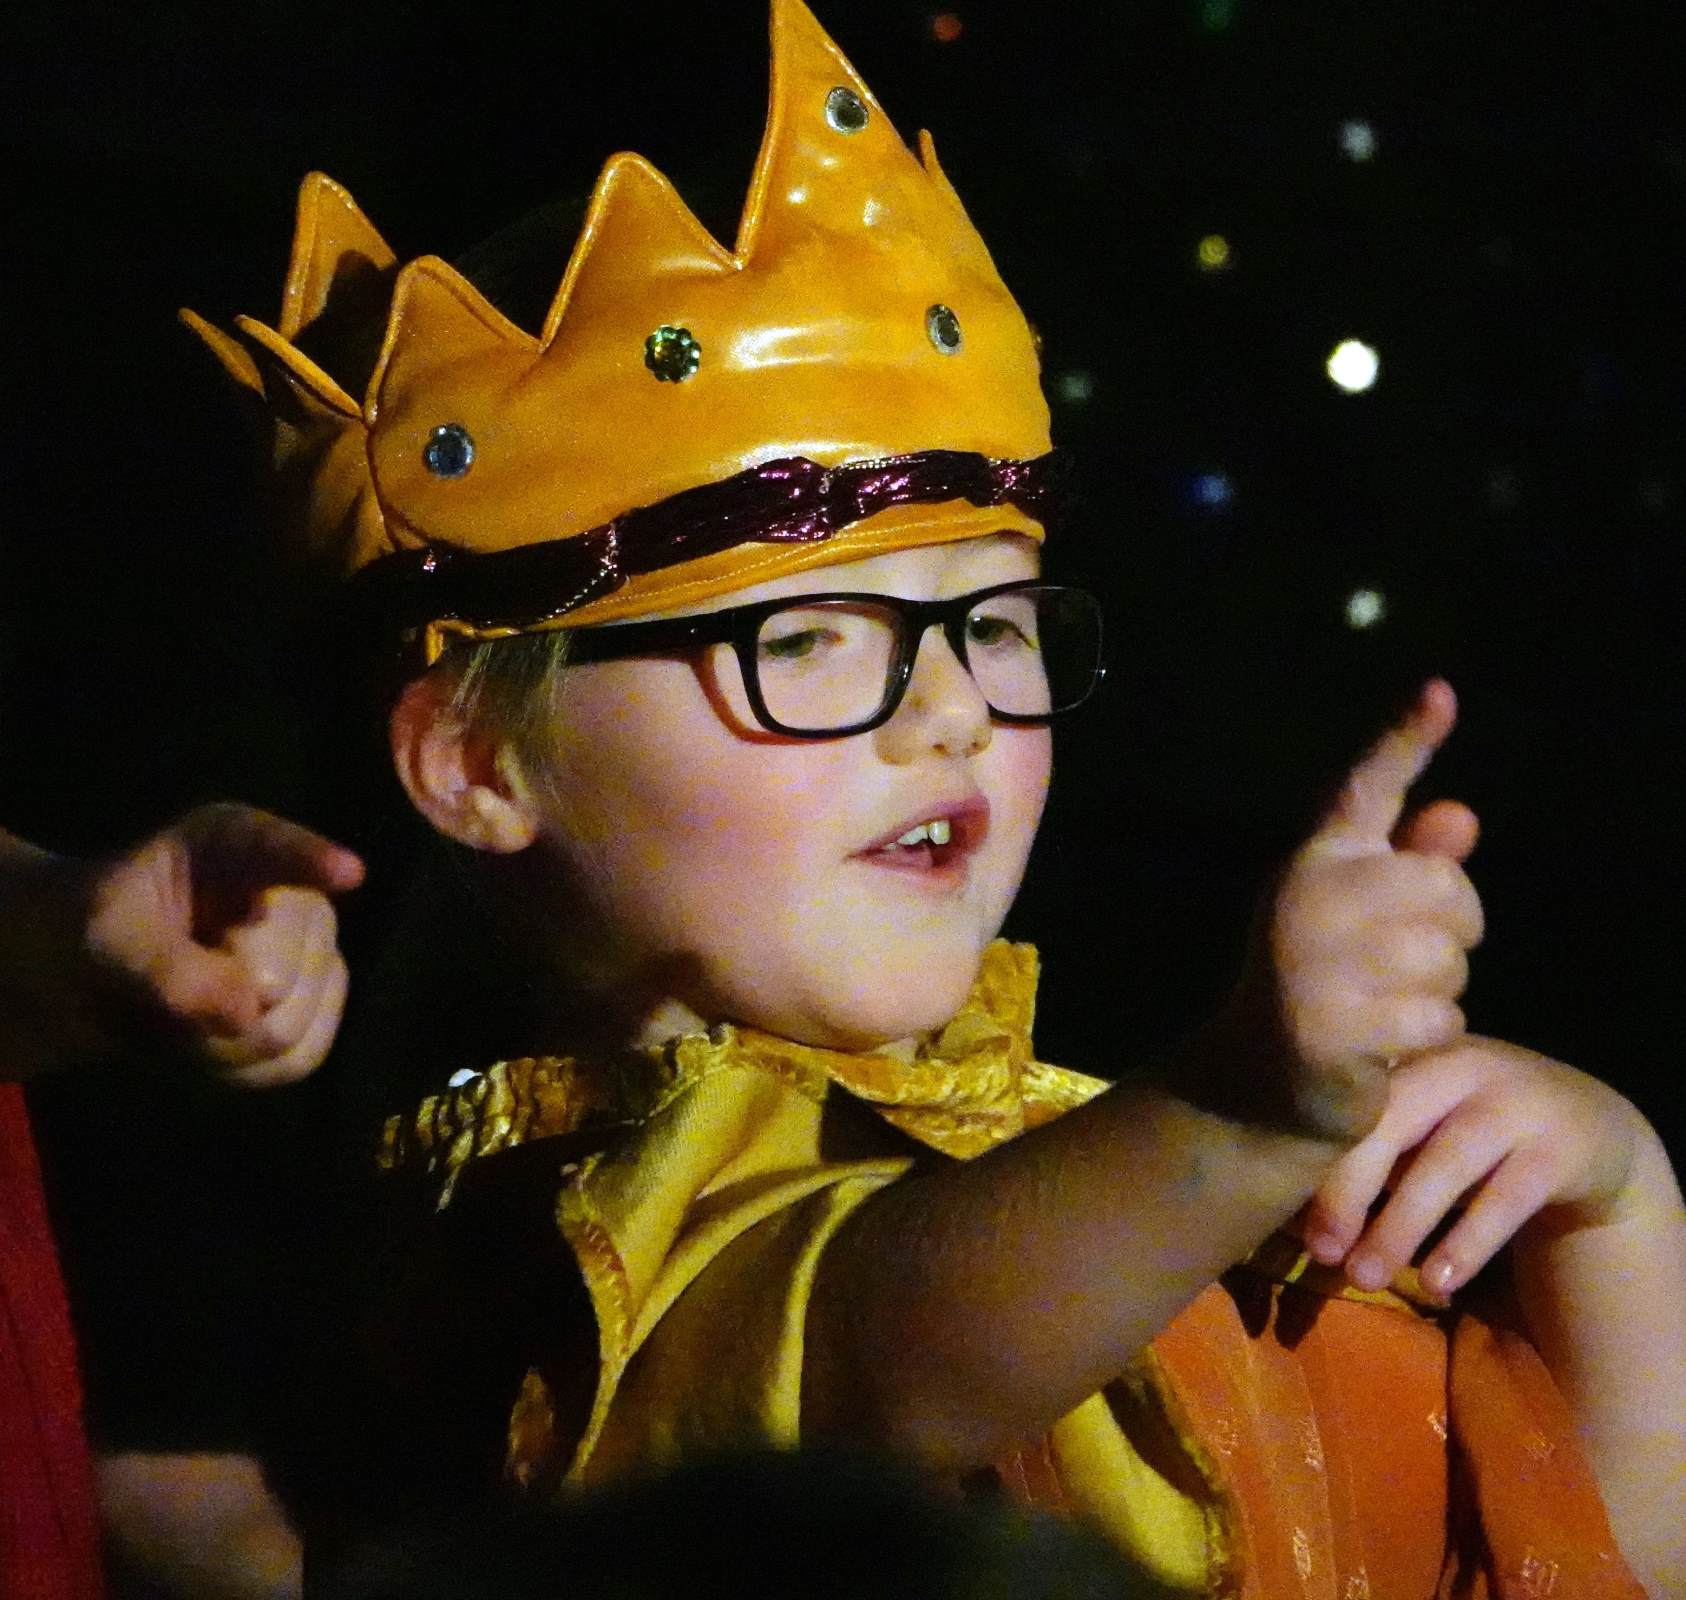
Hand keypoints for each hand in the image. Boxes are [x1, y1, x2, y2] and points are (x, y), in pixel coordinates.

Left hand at [79, 803, 362, 1086]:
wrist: (88, 980)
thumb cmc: (92, 931)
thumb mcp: (108, 938)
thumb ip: (167, 969)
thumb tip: (247, 1018)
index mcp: (234, 845)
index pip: (279, 851)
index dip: (314, 861)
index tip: (347, 873)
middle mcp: (292, 896)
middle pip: (287, 969)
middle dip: (220, 996)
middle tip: (163, 989)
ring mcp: (313, 955)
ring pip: (293, 1026)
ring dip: (221, 1041)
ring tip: (180, 1015)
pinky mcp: (315, 1009)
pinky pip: (298, 1059)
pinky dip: (244, 1069)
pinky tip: (211, 1043)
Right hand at [1216, 681, 1484, 1142]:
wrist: (1254, 1085)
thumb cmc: (1327, 991)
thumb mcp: (1366, 924)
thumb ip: (1411, 868)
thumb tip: (1461, 814)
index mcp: (1314, 860)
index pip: (1365, 788)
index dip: (1406, 739)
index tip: (1442, 692)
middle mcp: (1305, 896)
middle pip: (1443, 883)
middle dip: (1455, 929)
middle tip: (1412, 964)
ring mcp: (1310, 959)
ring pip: (1444, 956)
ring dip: (1439, 993)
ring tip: (1390, 1008)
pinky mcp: (1327, 1022)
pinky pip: (1434, 1016)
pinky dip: (1425, 1037)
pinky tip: (1384, 1045)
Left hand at [1301, 1035, 1653, 1298]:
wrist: (1591, 1129)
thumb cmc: (1475, 1131)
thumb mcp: (1424, 1123)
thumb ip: (1372, 1151)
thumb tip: (1304, 1219)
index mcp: (1412, 1053)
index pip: (1353, 1100)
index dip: (1322, 1161)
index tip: (1299, 1224)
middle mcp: (1461, 1064)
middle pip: (1391, 1119)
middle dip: (1350, 1189)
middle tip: (1323, 1254)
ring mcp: (1515, 1101)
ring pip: (1447, 1163)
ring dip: (1401, 1225)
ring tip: (1366, 1278)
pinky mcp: (1559, 1147)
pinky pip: (1506, 1199)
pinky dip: (1467, 1243)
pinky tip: (1437, 1282)